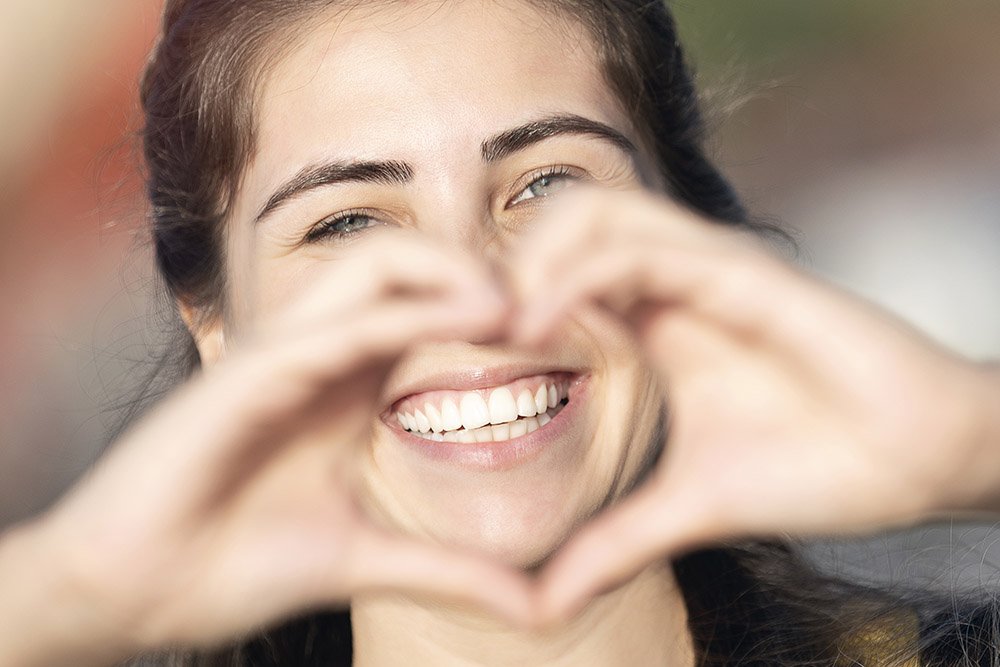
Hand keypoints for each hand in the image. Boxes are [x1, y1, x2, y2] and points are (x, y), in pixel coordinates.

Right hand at [0, 232, 531, 665]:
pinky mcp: (249, 372)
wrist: (133, 592)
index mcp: (350, 383)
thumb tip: (535, 608)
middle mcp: (322, 353)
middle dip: (480, 269)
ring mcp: (285, 354)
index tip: (563, 334)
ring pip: (373, 265)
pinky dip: (406, 313)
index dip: (497, 309)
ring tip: (517, 304)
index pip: (429, 309)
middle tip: (549, 305)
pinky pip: (339, 323)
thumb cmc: (232, 564)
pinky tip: (468, 320)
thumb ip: (450, 572)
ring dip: (450, 272)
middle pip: (407, 264)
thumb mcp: (365, 560)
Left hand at [509, 188, 996, 621]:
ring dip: (533, 258)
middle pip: (568, 221)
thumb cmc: (817, 466)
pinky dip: (580, 276)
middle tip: (464, 327)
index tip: (456, 348)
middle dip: (505, 261)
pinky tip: (540, 325)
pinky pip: (648, 249)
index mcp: (657, 318)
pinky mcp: (750, 276)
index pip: (562, 266)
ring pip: (600, 214)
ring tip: (498, 324)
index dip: (501, 295)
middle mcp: (678, 281)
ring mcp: (712, 270)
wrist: (921, 464)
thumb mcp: (691, 507)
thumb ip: (617, 542)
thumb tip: (544, 602)